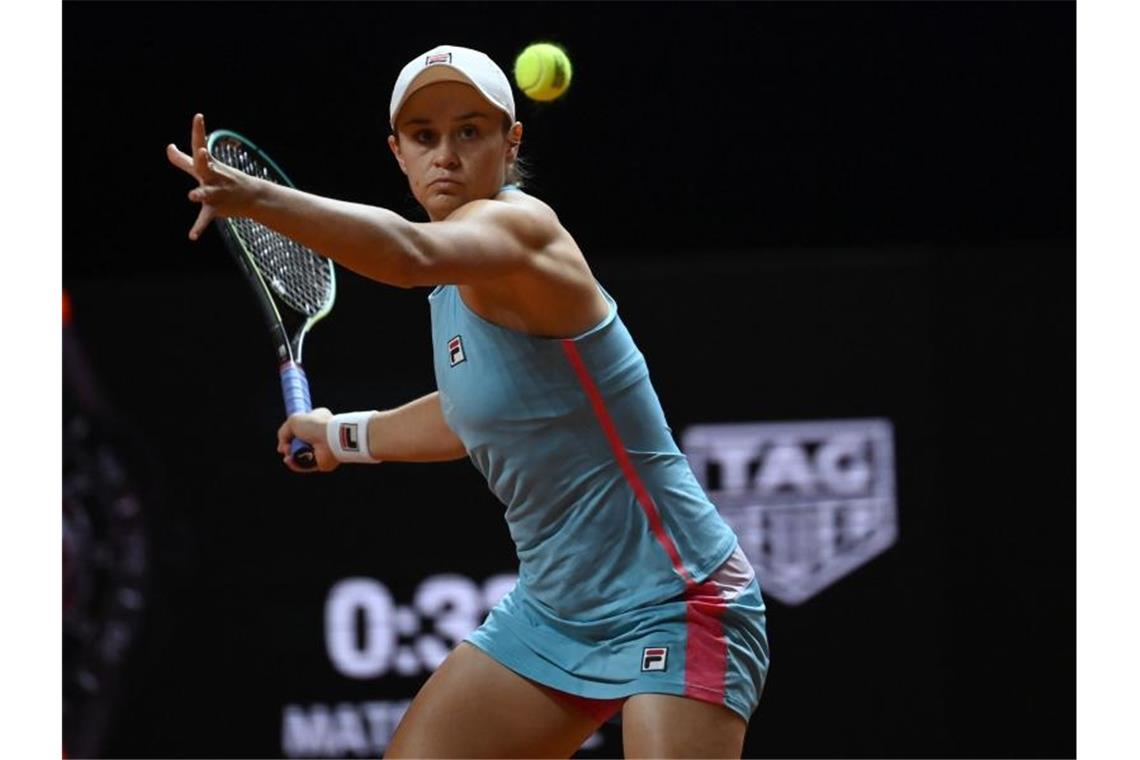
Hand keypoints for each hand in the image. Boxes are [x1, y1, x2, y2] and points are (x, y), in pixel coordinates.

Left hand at [166, 113, 259, 240]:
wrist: (253, 196)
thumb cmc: (224, 179)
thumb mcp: (205, 168)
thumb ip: (183, 160)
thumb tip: (169, 148)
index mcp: (208, 164)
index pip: (200, 144)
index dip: (198, 130)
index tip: (198, 116)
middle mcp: (212, 175)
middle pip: (204, 165)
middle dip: (202, 159)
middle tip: (202, 151)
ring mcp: (216, 192)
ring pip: (207, 192)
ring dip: (201, 193)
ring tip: (191, 195)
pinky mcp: (216, 208)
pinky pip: (205, 218)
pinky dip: (198, 227)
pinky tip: (192, 236)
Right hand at [276, 407, 338, 472]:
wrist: (331, 438)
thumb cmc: (315, 425)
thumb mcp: (293, 421)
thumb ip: (283, 432)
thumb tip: (281, 448)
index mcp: (317, 420)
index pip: (301, 428)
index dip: (291, 434)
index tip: (284, 438)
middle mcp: (320, 435)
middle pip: (299, 443)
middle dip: (289, 446)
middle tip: (285, 448)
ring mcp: (321, 450)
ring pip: (301, 455)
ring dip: (291, 456)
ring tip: (288, 455)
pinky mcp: (321, 463)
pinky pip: (305, 465)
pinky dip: (296, 464)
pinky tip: (289, 461)